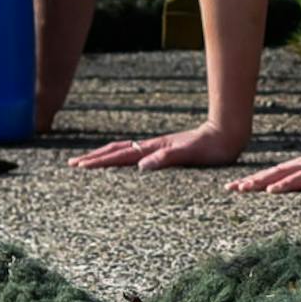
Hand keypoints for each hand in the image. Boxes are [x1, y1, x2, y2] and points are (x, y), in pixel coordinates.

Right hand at [72, 123, 249, 172]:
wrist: (226, 135)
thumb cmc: (211, 148)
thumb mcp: (189, 154)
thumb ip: (166, 158)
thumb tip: (141, 165)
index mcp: (154, 148)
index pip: (120, 155)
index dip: (99, 161)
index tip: (80, 166)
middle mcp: (153, 146)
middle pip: (117, 150)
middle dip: (94, 157)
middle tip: (73, 164)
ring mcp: (158, 147)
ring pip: (124, 150)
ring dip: (105, 156)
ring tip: (89, 161)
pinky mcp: (165, 150)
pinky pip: (136, 153)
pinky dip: (121, 157)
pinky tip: (122, 161)